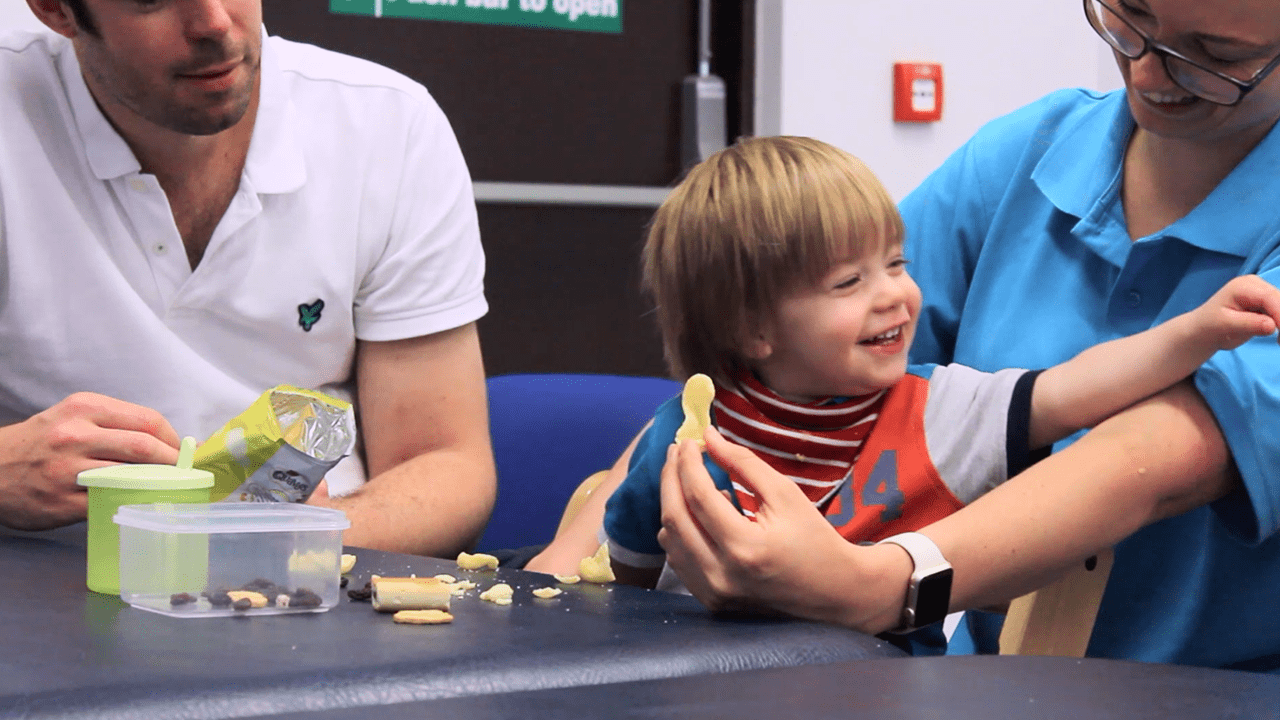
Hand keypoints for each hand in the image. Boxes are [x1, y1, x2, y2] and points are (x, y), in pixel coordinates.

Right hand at [0, 393, 180, 529]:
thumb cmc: (40, 443)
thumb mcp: (72, 417)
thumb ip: (113, 425)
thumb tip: (164, 444)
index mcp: (84, 408)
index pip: (147, 421)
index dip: (174, 439)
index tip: (184, 451)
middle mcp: (75, 435)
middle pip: (144, 447)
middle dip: (173, 462)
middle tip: (185, 473)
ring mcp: (68, 470)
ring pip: (130, 475)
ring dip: (156, 484)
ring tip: (168, 488)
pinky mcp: (62, 501)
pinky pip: (110, 502)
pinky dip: (131, 503)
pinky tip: (139, 504)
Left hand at [656, 427, 907, 631]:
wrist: (834, 592)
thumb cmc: (814, 538)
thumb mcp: (785, 493)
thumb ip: (743, 463)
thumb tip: (708, 437)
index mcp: (745, 547)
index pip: (699, 497)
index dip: (687, 464)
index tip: (686, 441)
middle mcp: (723, 575)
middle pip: (675, 517)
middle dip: (670, 478)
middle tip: (675, 452)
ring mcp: (714, 593)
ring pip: (670, 540)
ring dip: (673, 504)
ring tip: (692, 482)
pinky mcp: (711, 602)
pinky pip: (679, 560)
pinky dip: (681, 532)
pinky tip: (699, 515)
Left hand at [1194, 274, 1279, 349]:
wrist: (1204, 329)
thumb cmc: (1211, 326)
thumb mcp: (1226, 325)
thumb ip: (1249, 324)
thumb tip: (1272, 325)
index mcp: (1243, 286)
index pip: (1270, 297)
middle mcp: (1256, 285)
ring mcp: (1263, 293)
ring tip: (1279, 342)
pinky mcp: (1267, 303)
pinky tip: (1279, 339)